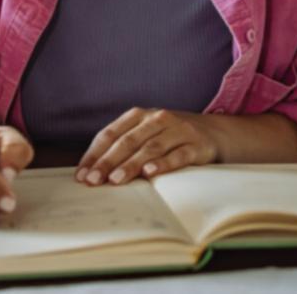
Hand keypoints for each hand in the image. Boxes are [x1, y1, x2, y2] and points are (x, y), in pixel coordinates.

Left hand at [76, 108, 218, 185]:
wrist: (214, 133)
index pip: (110, 134)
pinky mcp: (196, 144)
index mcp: (139, 115)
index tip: (82, 175)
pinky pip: (177, 154)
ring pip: (150, 148)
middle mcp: (157, 119)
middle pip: (127, 141)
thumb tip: (92, 173)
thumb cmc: (170, 138)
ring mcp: (177, 130)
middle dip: (107, 162)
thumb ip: (123, 148)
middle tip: (93, 181)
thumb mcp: (146, 136)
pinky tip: (150, 173)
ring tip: (116, 180)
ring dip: (131, 165)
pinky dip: (163, 163)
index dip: (94, 154)